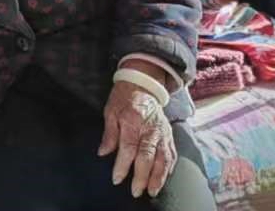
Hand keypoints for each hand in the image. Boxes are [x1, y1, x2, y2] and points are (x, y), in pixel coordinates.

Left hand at [98, 78, 174, 199]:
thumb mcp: (110, 111)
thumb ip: (109, 134)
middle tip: (136, 191)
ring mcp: (162, 132)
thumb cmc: (124, 98)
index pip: (128, 147)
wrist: (143, 83)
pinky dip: (169, 167)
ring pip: (163, 158)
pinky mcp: (169, 134)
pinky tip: (164, 177)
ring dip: (158, 177)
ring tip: (152, 191)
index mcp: (133, 120)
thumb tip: (103, 152)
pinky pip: (172, 153)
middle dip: (142, 176)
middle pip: (147, 156)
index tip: (117, 178)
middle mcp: (150, 128)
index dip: (123, 165)